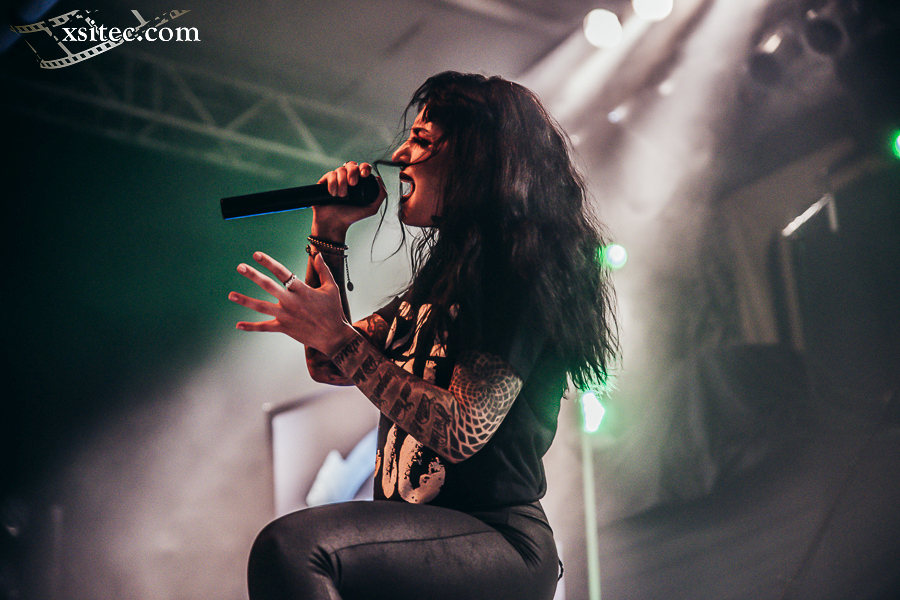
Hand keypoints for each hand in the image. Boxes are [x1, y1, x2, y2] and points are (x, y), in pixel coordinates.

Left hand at [228, 251, 356, 355]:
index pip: (282, 272)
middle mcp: (291, 301)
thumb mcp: (331, 288)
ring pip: (261, 306)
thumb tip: (317, 254)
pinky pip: (264, 327)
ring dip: (245, 300)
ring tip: (231, 295)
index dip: (268, 262)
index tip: (256, 254)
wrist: (333, 336)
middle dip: (253, 275)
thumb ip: (323, 270)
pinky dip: (251, 326)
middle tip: (240, 267)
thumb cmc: (333, 310)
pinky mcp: (284, 328)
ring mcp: (286, 315)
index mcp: (301, 289)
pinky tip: (238, 325)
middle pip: (268, 286)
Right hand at [313, 161, 386, 240]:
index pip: (363, 168)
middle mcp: (347, 179)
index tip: (364, 175)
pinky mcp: (325, 181)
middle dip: (353, 172)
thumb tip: (379, 179)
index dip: (364, 167)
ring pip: (340, 169)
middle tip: (353, 184)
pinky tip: (333, 194)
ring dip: (342, 182)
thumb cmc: (351, 217)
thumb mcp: (371, 208)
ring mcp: (336, 179)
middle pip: (351, 164)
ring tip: (341, 195)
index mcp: (359, 183)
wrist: (334, 222)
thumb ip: (380, 195)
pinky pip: (330, 174)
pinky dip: (333, 183)